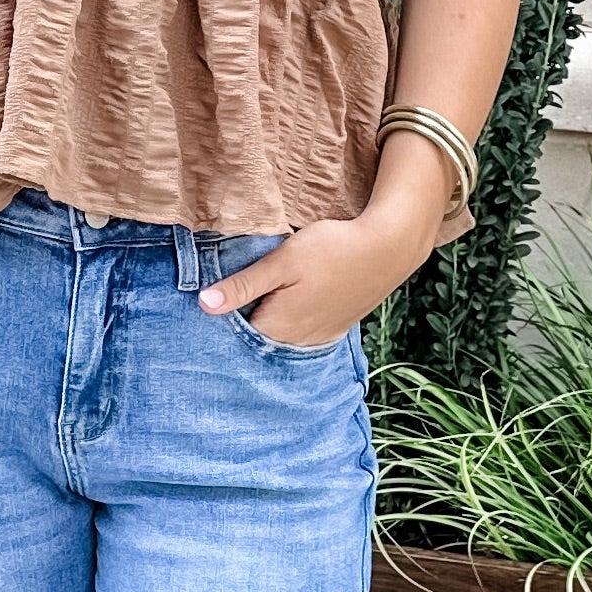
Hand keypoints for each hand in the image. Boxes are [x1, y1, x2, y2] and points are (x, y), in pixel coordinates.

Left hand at [197, 198, 441, 349]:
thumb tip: (204, 305)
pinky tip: (294, 298)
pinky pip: (301, 332)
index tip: (218, 293)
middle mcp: (296, 341)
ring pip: (280, 334)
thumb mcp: (281, 262)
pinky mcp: (333, 329)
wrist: (387, 249)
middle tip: (242, 287)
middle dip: (246, 315)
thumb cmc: (332, 250)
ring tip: (270, 291)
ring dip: (270, 317)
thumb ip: (243, 285)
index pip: (234, 331)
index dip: (224, 312)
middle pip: (258, 334)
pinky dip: (292, 320)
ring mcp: (317, 338)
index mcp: (277, 327)